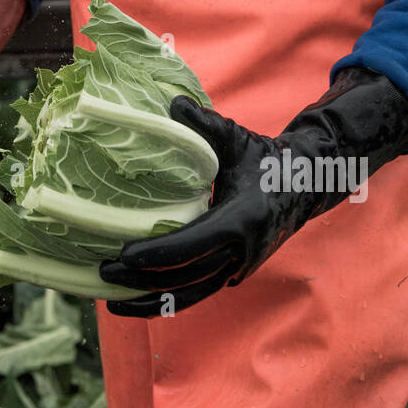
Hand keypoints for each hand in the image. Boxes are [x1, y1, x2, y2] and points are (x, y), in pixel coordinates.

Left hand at [99, 66, 407, 317]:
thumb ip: (205, 123)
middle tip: (103, 273)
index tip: (122, 255)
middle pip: (186, 276)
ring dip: (152, 302)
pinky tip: (138, 303)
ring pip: (191, 295)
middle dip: (142, 279)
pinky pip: (198, 293)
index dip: (157, 253)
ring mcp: (240, 268)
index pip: (194, 244)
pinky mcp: (235, 274)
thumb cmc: (265, 159)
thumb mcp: (237, 138)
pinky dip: (169, 301)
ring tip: (111, 304)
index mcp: (242, 218)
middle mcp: (242, 252)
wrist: (305, 186)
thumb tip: (172, 104)